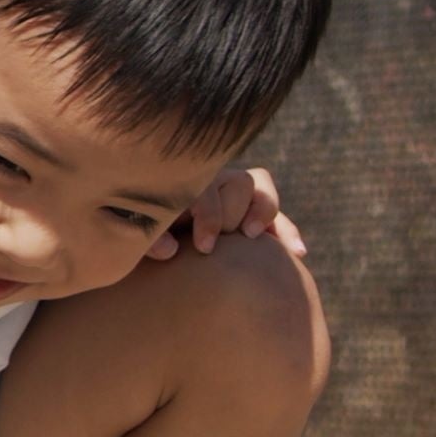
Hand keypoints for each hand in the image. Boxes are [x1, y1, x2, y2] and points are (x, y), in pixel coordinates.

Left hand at [147, 164, 304, 261]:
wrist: (155, 244)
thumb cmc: (141, 238)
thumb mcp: (138, 238)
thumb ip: (148, 240)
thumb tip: (169, 250)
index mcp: (183, 184)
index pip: (207, 188)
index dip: (209, 216)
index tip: (204, 247)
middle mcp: (212, 183)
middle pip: (238, 183)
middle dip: (232, 213)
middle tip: (221, 242)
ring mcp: (236, 197)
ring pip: (261, 186)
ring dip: (262, 211)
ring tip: (251, 237)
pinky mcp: (254, 217)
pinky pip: (279, 217)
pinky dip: (287, 232)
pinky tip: (297, 254)